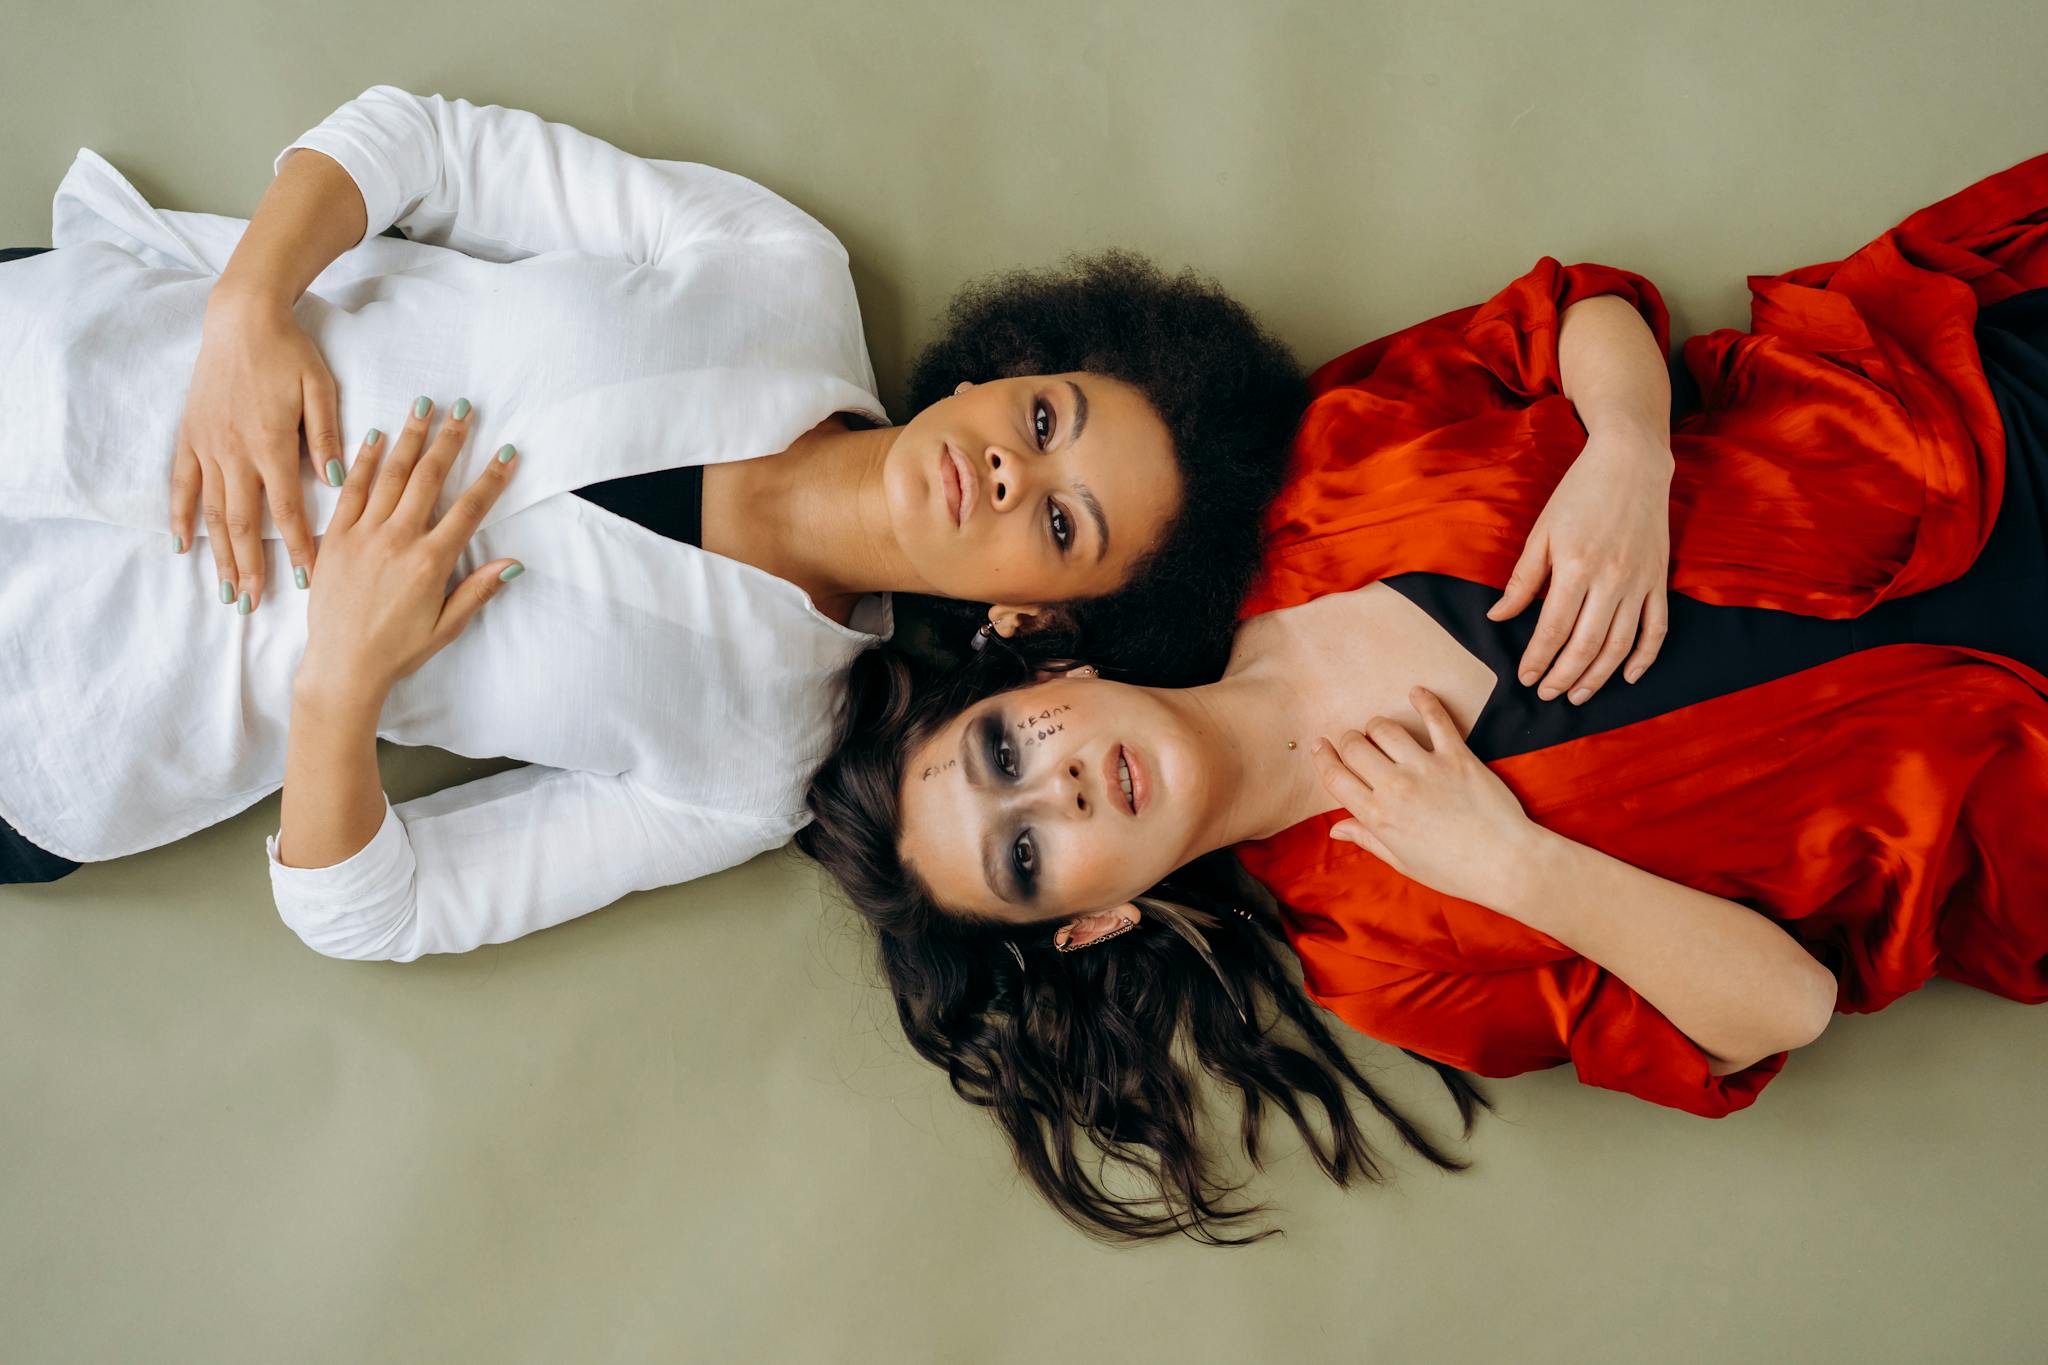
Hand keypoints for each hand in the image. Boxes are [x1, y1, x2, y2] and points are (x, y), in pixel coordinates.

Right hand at [171, 287, 342, 611]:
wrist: (241, 317)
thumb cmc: (290, 352)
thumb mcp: (321, 389)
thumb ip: (328, 437)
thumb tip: (336, 483)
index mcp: (272, 444)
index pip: (288, 509)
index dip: (299, 547)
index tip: (308, 581)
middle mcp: (235, 451)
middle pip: (244, 523)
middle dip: (250, 568)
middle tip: (254, 606)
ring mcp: (207, 445)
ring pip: (213, 512)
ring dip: (219, 554)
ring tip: (225, 590)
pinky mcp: (189, 435)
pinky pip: (182, 483)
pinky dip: (182, 516)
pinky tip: (183, 545)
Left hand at [296, 398, 521, 701]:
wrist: (341, 666)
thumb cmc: (397, 651)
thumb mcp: (446, 626)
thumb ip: (478, 591)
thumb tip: (513, 564)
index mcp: (430, 563)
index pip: (468, 509)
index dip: (491, 478)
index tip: (507, 452)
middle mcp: (398, 541)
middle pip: (429, 478)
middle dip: (450, 440)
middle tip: (464, 409)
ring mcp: (363, 536)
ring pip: (391, 475)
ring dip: (410, 438)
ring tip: (423, 407)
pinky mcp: (335, 538)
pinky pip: (350, 491)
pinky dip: (362, 461)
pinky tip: (375, 436)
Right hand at [1311, 687, 1548, 911]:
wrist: (1504, 864)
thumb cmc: (1454, 871)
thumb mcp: (1402, 862)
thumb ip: (1368, 839)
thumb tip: (1337, 829)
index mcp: (1378, 816)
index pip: (1335, 777)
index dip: (1322, 757)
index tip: (1319, 746)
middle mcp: (1395, 787)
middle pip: (1354, 746)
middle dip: (1349, 741)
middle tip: (1357, 745)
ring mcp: (1426, 768)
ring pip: (1385, 728)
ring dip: (1379, 726)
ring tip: (1384, 732)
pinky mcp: (1457, 755)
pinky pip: (1435, 717)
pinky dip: (1424, 700)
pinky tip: (1416, 693)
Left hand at [1486, 424, 1672, 703]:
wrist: (1632, 463)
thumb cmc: (1579, 494)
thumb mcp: (1542, 532)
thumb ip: (1522, 579)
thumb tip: (1497, 618)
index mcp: (1576, 567)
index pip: (1553, 628)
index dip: (1538, 659)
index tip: (1525, 678)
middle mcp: (1611, 579)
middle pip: (1587, 644)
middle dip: (1565, 676)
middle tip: (1547, 695)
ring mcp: (1640, 582)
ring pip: (1621, 644)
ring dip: (1599, 676)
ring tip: (1578, 695)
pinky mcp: (1659, 580)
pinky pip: (1657, 628)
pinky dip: (1645, 657)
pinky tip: (1628, 677)